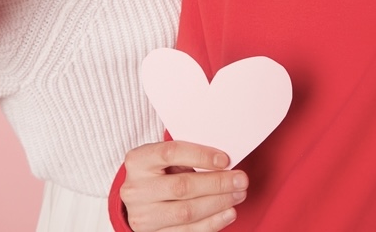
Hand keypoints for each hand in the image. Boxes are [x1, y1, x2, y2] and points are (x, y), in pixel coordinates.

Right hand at [121, 140, 247, 231]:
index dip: (201, 156)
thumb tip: (224, 164)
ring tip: (237, 195)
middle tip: (240, 180)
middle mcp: (135, 189)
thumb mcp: (165, 160)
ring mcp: (142, 215)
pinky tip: (227, 213)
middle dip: (217, 183)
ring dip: (218, 204)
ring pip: (186, 212)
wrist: (138, 199)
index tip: (225, 160)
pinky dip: (211, 223)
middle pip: (182, 186)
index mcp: (138, 161)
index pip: (171, 153)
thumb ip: (188, 158)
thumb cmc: (157, 174)